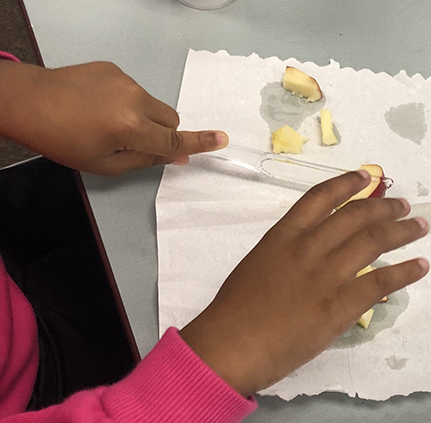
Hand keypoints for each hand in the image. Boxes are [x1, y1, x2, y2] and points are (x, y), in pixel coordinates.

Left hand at [0, 60, 226, 174]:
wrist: (27, 101)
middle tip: (131, 142)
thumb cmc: (63, 141)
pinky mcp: (113, 69)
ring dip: (142, 117)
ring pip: (152, 106)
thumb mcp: (104, 163)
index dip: (200, 142)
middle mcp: (136, 100)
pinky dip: (125, 101)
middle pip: (169, 120)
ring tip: (104, 121)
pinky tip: (96, 105)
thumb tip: (177, 156)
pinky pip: (133, 90)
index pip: (175, 140)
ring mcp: (125, 81)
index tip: (223, 139)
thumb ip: (146, 160)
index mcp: (133, 128)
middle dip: (160, 133)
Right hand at [179, 171, 429, 395]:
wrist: (230, 346)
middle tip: (403, 205)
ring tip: (419, 226)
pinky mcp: (340, 305)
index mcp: (283, 236)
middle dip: (384, 207)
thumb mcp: (257, 266)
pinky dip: (406, 272)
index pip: (320, 198)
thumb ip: (285, 255)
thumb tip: (310, 257)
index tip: (365, 177)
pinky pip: (381, 281)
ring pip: (374, 241)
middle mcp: (309, 248)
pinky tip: (421, 266)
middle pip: (356, 216)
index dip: (346, 184)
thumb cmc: (234, 312)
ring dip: (402, 231)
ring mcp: (326, 275)